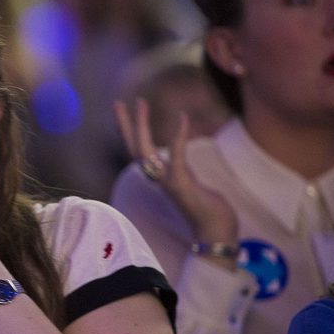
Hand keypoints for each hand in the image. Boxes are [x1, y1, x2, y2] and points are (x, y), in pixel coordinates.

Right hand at [115, 98, 237, 248]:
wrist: (215, 231)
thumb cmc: (208, 209)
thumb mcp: (191, 181)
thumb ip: (182, 167)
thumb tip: (182, 152)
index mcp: (161, 176)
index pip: (138, 151)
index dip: (130, 130)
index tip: (126, 109)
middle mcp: (159, 179)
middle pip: (133, 149)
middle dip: (125, 125)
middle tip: (118, 102)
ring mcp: (167, 182)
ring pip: (145, 152)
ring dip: (141, 126)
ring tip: (140, 103)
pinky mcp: (181, 184)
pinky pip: (176, 156)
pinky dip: (178, 136)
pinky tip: (182, 117)